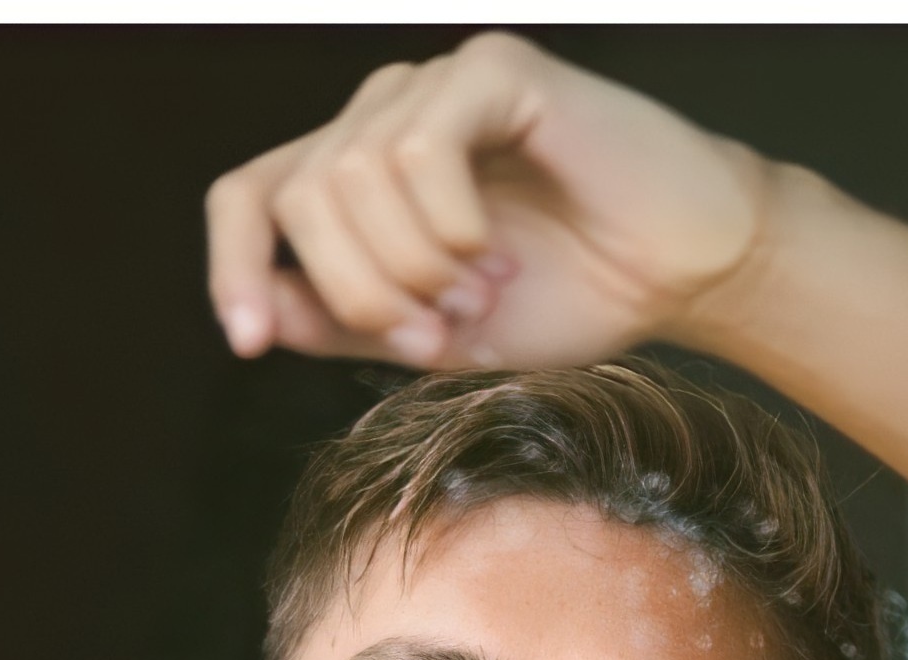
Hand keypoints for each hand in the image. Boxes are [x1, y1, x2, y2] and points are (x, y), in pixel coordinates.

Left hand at [204, 32, 772, 370]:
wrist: (676, 270)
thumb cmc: (570, 293)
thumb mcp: (436, 336)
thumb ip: (346, 322)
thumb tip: (262, 314)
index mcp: (359, 179)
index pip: (248, 196)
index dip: (231, 265)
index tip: (250, 341)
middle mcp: (383, 118)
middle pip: (300, 199)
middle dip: (358, 292)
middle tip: (434, 332)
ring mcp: (436, 86)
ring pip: (353, 175)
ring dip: (412, 264)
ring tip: (479, 290)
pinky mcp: (494, 71)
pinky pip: (421, 145)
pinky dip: (448, 222)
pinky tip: (492, 248)